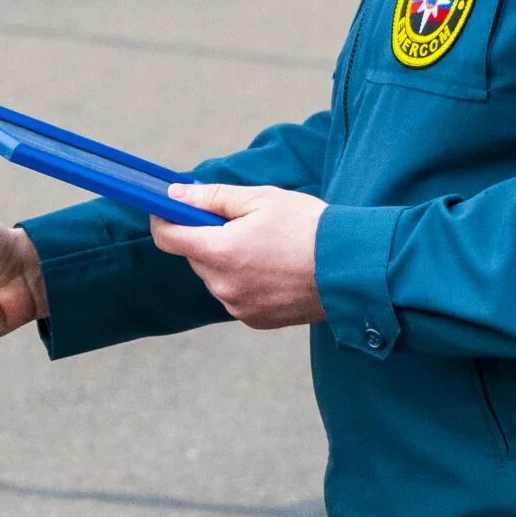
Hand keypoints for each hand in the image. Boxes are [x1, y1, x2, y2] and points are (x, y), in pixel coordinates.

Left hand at [150, 184, 326, 327]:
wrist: (352, 269)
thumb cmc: (308, 228)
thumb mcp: (260, 199)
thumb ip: (211, 198)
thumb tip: (175, 195)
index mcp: (220, 252)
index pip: (167, 238)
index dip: (163, 219)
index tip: (169, 208)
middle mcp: (223, 286)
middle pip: (194, 256)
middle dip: (206, 237)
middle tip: (239, 222)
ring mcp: (238, 307)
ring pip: (214, 276)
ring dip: (225, 260)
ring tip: (265, 247)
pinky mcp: (254, 320)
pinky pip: (234, 295)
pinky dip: (243, 280)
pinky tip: (272, 268)